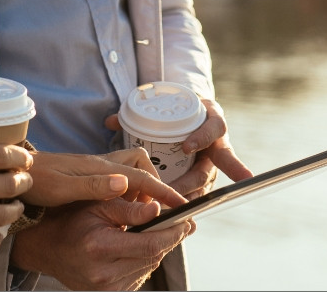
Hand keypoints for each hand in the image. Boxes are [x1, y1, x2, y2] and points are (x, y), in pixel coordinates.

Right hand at [10, 197, 191, 290]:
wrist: (48, 249)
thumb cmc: (72, 222)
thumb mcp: (98, 206)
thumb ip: (130, 209)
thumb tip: (158, 208)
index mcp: (100, 248)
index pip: (150, 244)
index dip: (173, 233)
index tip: (188, 221)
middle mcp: (103, 274)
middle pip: (153, 257)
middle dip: (170, 239)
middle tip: (183, 223)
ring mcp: (106, 288)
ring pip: (149, 268)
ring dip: (159, 249)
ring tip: (160, 231)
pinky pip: (139, 276)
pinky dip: (145, 260)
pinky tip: (141, 247)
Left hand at [24, 149, 187, 209]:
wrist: (14, 174)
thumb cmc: (36, 181)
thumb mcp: (63, 188)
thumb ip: (95, 186)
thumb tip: (125, 183)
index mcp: (101, 167)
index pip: (141, 177)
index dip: (163, 191)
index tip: (180, 204)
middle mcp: (103, 164)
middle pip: (141, 166)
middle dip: (154, 184)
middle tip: (156, 209)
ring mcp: (96, 169)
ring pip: (130, 171)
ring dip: (141, 188)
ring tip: (141, 212)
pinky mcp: (90, 176)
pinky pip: (119, 180)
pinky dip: (127, 191)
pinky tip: (121, 208)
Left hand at [109, 97, 253, 200]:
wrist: (196, 123)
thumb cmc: (181, 116)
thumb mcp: (166, 110)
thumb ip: (136, 117)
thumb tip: (110, 121)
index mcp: (211, 122)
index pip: (214, 128)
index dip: (202, 138)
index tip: (186, 147)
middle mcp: (217, 145)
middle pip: (213, 165)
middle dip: (192, 179)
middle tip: (172, 192)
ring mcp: (211, 165)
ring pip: (204, 184)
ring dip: (187, 197)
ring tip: (166, 209)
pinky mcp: (203, 182)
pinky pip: (197, 196)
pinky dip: (183, 206)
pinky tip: (169, 217)